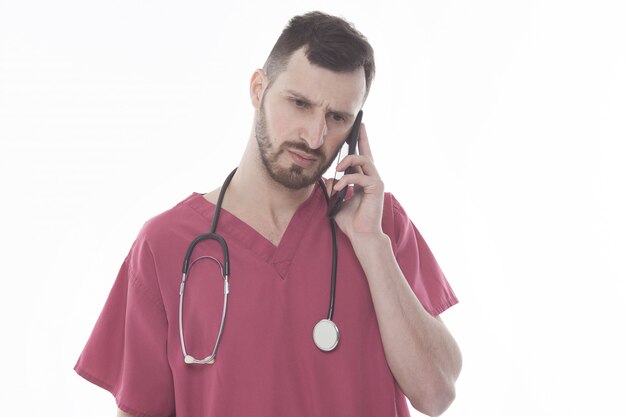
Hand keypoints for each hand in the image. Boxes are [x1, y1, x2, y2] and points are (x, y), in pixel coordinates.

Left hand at [325, 123, 384, 240]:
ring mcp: (375, 182)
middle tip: (358, 125)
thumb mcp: (336, 201)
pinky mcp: (376, 188)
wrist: (361, 236)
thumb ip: (333, 188)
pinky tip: (338, 187)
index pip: (361, 157)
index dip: (361, 141)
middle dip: (362, 138)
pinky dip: (346, 180)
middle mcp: (371, 178)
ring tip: (338, 169)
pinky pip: (360, 176)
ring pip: (364, 160)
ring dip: (348, 161)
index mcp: (363, 180)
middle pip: (366, 153)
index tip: (359, 126)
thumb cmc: (351, 221)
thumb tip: (328, 178)